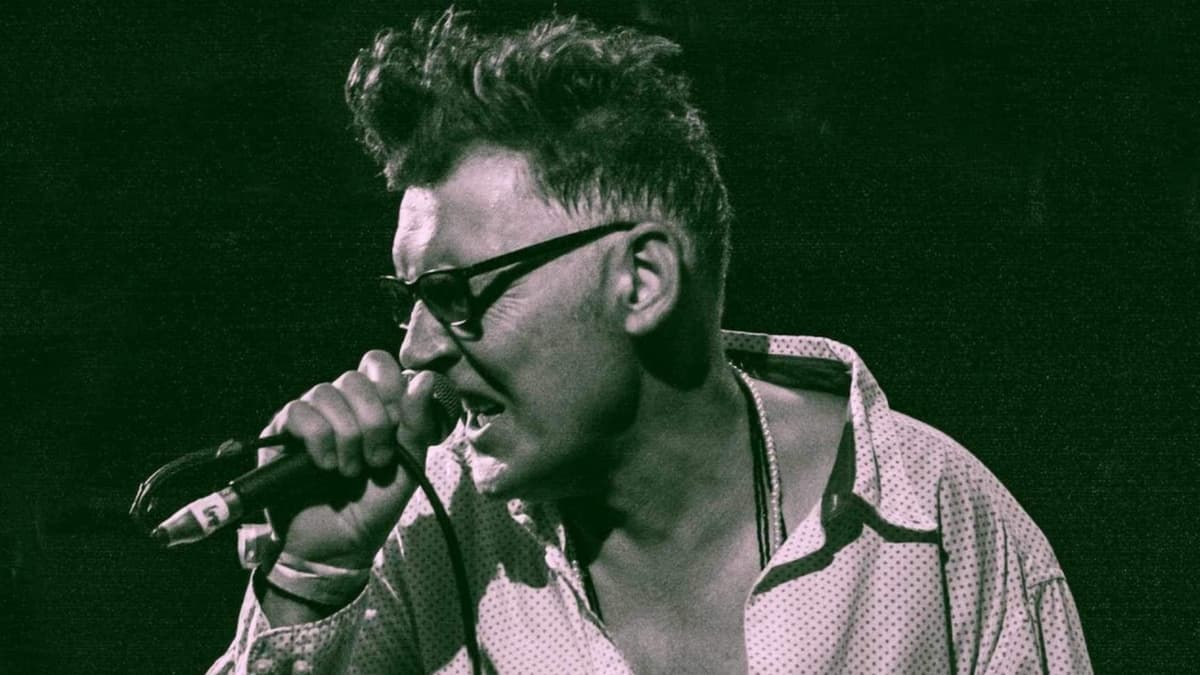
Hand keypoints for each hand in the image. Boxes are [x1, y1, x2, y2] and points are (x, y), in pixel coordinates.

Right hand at [258, 350, 448, 568]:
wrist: (339, 546)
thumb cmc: (373, 506)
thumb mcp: (409, 466)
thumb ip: (418, 424)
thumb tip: (425, 378)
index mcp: (372, 406)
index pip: (377, 364)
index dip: (390, 386)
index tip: (397, 424)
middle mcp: (340, 406)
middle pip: (354, 378)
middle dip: (373, 422)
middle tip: (376, 461)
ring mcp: (309, 417)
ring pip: (326, 393)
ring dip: (346, 436)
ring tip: (349, 471)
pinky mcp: (280, 434)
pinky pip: (298, 412)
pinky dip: (318, 439)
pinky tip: (325, 466)